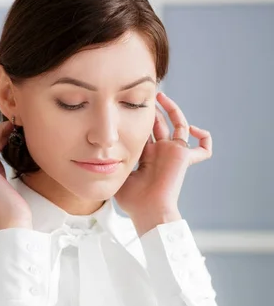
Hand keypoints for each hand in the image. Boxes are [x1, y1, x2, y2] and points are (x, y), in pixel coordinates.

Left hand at [114, 92, 211, 232]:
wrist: (148, 210)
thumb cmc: (133, 200)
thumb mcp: (119, 175)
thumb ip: (114, 161)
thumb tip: (101, 150)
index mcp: (147, 156)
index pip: (146, 132)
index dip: (140, 119)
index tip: (129, 106)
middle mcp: (161, 153)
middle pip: (161, 124)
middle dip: (154, 110)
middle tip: (148, 95)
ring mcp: (173, 154)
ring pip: (180, 126)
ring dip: (173, 109)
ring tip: (162, 96)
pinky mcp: (183, 157)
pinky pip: (203, 148)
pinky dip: (204, 138)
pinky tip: (195, 129)